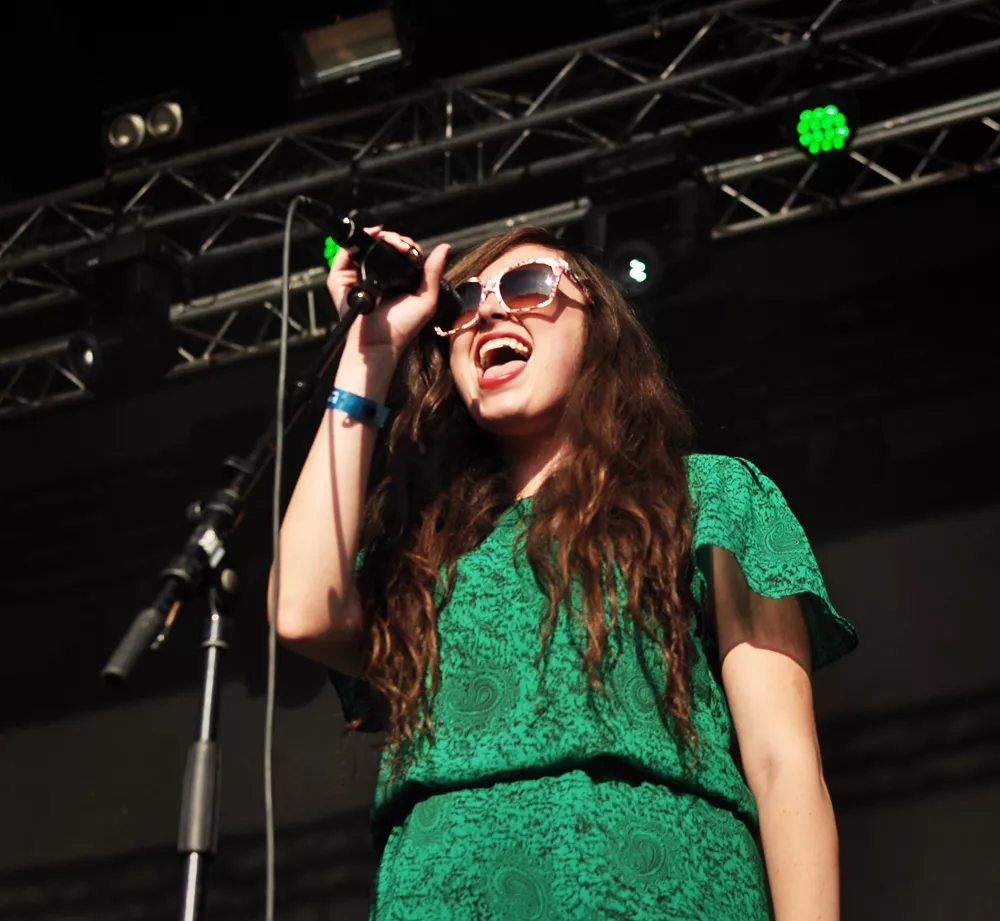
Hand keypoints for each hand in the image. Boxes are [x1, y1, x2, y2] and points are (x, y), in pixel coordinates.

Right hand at [327, 227, 449, 362]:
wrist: (378, 343)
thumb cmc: (402, 328)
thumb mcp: (425, 299)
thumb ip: (433, 273)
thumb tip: (445, 247)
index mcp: (396, 280)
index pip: (399, 252)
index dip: (405, 245)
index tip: (409, 248)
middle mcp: (376, 276)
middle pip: (381, 246)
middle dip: (392, 239)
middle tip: (400, 245)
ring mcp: (358, 276)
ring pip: (364, 247)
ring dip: (376, 237)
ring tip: (387, 239)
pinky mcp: (342, 280)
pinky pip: (343, 256)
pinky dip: (354, 243)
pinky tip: (370, 237)